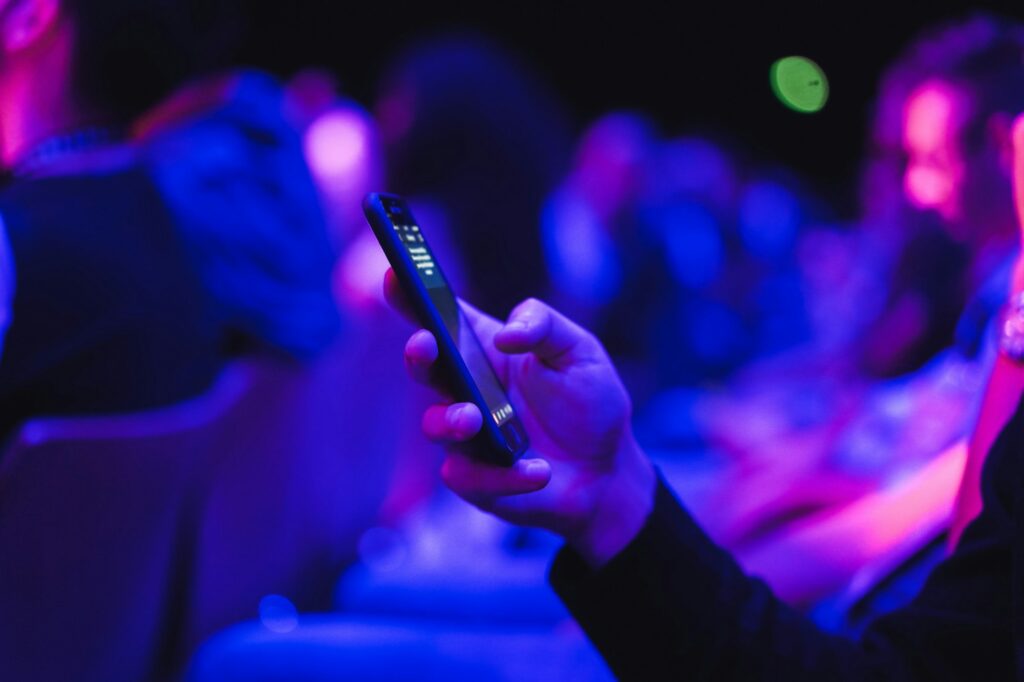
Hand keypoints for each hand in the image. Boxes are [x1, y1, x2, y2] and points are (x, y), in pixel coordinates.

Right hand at [385, 269, 654, 566]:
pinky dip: (504, 475)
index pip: (440, 316)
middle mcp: (466, 388)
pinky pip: (468, 477)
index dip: (410, 295)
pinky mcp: (474, 479)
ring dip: (451, 421)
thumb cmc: (589, 402)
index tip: (394, 276)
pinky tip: (538, 470)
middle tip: (425, 344)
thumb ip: (544, 326)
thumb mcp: (580, 350)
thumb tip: (507, 334)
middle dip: (417, 354)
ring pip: (434, 426)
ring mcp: (465, 435)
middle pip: (424, 367)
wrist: (607, 471)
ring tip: (475, 418)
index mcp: (485, 348)